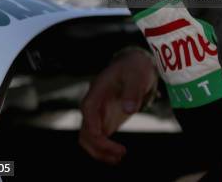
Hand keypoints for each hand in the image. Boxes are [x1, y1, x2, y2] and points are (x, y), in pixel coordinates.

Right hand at [78, 48, 157, 163]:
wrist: (134, 65)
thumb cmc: (133, 68)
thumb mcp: (136, 75)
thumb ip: (133, 91)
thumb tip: (129, 109)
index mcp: (97, 91)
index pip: (88, 112)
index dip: (94, 129)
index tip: (108, 139)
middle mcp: (93, 105)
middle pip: (85, 131)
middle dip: (99, 146)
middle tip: (120, 153)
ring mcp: (98, 114)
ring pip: (88, 139)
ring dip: (100, 151)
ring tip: (119, 157)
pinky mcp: (105, 120)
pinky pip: (98, 139)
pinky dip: (105, 149)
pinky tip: (118, 155)